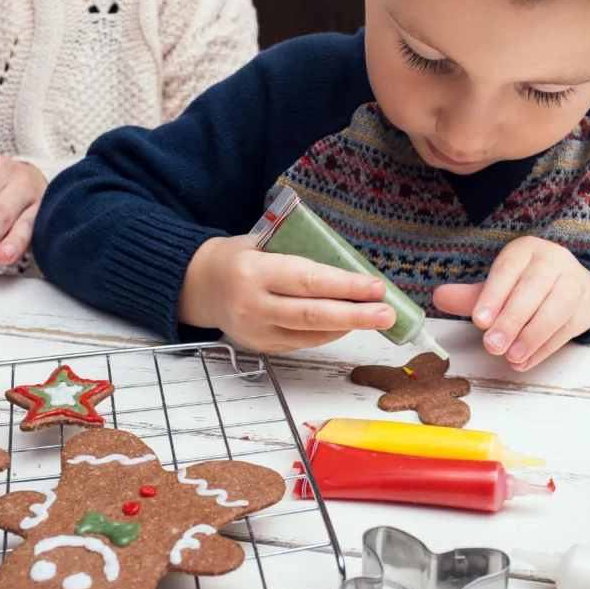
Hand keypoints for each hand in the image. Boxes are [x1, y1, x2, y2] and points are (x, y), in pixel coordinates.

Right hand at [178, 236, 395, 352]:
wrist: (201, 286)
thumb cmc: (239, 258)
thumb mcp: (261, 242)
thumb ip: (299, 253)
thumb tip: (350, 266)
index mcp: (253, 272)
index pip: (307, 281)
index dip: (345, 287)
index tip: (376, 287)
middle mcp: (253, 305)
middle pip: (313, 315)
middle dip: (355, 315)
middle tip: (388, 314)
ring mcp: (257, 331)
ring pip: (311, 335)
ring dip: (347, 327)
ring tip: (376, 318)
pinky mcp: (262, 346)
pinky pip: (303, 343)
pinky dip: (328, 334)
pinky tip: (347, 324)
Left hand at [433, 236, 589, 370]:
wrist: (574, 286)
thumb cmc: (527, 286)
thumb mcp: (498, 286)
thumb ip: (470, 296)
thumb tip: (439, 297)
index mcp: (525, 250)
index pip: (508, 269)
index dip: (493, 295)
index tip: (479, 321)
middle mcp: (552, 261)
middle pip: (533, 289)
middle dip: (511, 319)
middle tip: (492, 345)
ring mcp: (574, 282)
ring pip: (556, 308)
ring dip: (532, 336)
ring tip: (510, 356)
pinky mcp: (585, 307)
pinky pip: (566, 329)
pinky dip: (544, 348)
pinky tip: (525, 362)